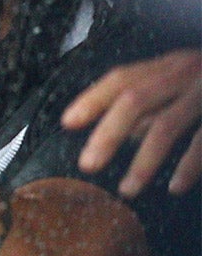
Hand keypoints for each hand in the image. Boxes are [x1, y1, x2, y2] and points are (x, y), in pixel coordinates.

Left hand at [64, 48, 201, 197]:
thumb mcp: (187, 86)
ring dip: (144, 161)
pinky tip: (176, 187)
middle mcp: (186, 73)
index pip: (121, 78)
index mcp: (170, 66)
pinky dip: (190, 165)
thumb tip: (124, 132)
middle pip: (135, 99)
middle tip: (87, 165)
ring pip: (169, 125)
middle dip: (107, 133)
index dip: (92, 98)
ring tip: (128, 190)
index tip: (67, 123)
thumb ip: (157, 107)